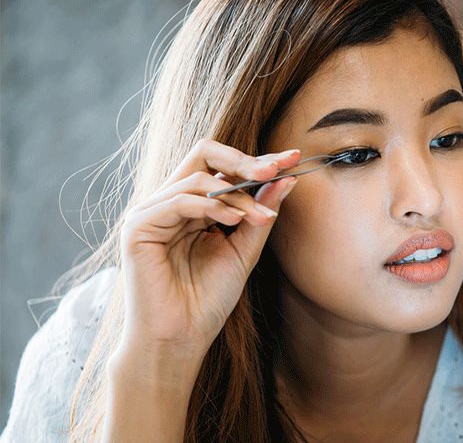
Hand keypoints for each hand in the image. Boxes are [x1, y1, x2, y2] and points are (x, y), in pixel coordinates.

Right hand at [117, 139, 300, 359]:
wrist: (180, 340)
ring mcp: (151, 212)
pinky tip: (235, 220)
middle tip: (276, 169)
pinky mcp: (138, 227)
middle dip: (244, 160)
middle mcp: (170, 203)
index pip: (223, 167)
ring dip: (236, 194)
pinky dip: (211, 205)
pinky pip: (178, 200)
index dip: (257, 161)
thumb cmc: (208, 300)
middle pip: (203, 154)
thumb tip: (286, 179)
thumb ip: (260, 214)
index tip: (293, 158)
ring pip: (197, 178)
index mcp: (192, 206)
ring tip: (260, 215)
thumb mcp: (243, 251)